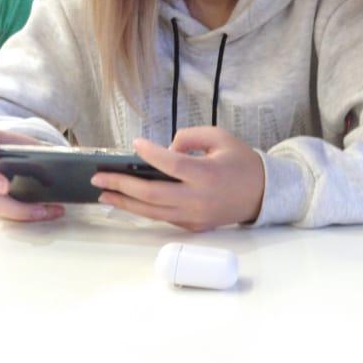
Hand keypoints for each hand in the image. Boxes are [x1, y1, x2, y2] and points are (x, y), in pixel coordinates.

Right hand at [0, 130, 64, 221]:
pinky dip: (29, 214)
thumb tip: (71, 160)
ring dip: (16, 208)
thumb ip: (44, 150)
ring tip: (44, 210)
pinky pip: (7, 212)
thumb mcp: (35, 146)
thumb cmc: (28, 154)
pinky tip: (50, 212)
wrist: (23, 166)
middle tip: (4, 187)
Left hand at [90, 126, 265, 230]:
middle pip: (153, 194)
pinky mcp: (193, 226)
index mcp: (208, 174)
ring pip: (153, 212)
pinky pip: (163, 218)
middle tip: (100, 178)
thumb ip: (190, 136)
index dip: (150, 154)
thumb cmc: (241, 162)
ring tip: (104, 194)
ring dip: (126, 203)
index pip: (172, 165)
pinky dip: (143, 210)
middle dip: (122, 186)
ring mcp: (195, 216)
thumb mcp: (220, 137)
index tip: (134, 144)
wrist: (263, 194)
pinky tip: (127, 201)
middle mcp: (199, 198)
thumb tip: (164, 149)